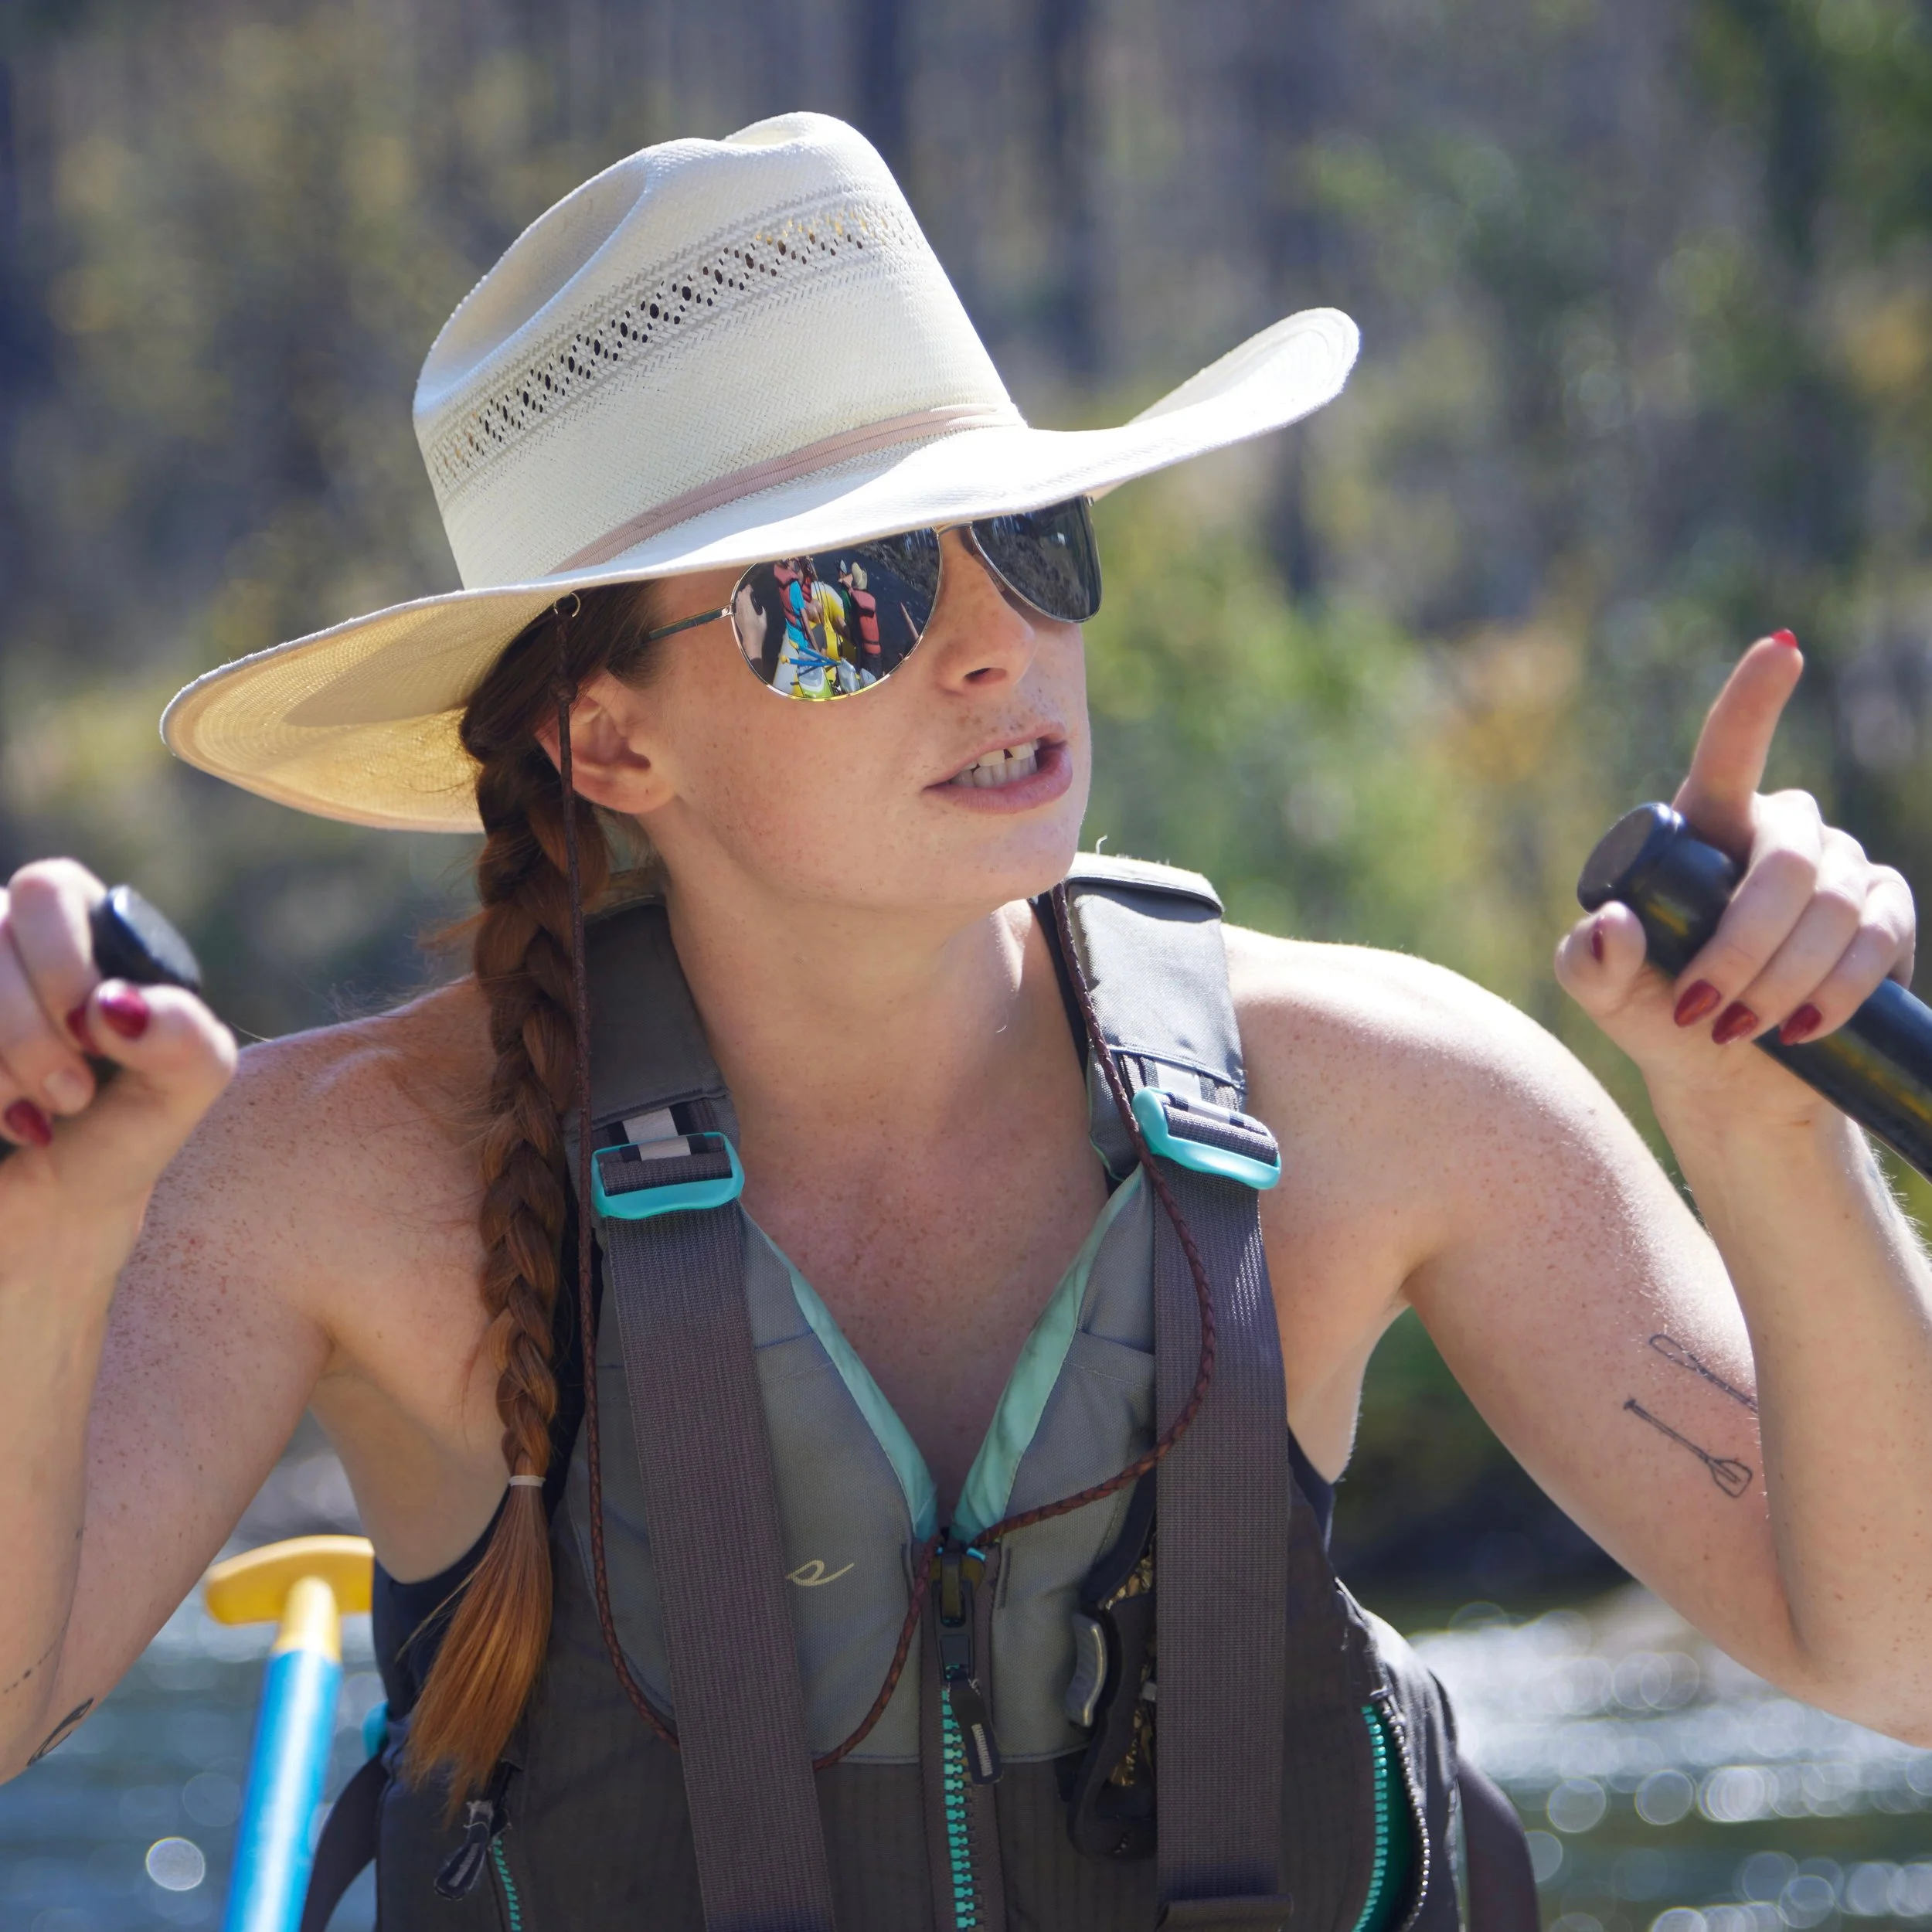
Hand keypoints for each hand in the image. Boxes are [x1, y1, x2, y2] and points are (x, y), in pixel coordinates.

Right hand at [0, 860, 234, 1216]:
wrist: (34, 1239)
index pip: (46, 890)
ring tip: (25, 1120)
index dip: (66, 965)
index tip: (96, 1041)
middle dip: (29, 1026)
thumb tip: (121, 1008)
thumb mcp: (174, 1102)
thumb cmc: (105, 1151)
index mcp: (66, 940)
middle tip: (68, 1096)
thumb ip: (189, 1046)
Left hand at [1555, 633, 1916, 1126]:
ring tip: (1741, 1028)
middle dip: (1743, 945)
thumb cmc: (1660, 1018)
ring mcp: (1840, 869)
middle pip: (1783, 864)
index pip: (1730, 754)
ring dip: (1782, 979)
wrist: (1730, 1083)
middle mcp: (1779, 832)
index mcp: (1707, 827)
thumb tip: (1614, 924)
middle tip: (1704, 1009)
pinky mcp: (1885, 915)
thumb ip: (1589, 962)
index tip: (1781, 650)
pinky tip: (1801, 1026)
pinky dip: (1835, 990)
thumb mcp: (1606, 994)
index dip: (1753, 703)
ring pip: (1830, 909)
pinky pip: (1877, 939)